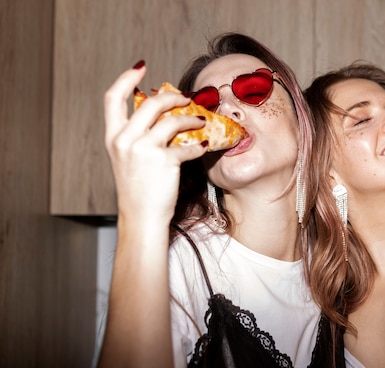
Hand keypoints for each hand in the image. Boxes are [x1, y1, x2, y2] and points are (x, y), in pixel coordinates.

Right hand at [104, 62, 207, 223]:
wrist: (141, 218)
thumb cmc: (138, 190)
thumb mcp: (127, 159)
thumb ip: (137, 137)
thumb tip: (160, 116)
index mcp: (113, 137)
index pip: (112, 98)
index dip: (126, 77)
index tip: (141, 66)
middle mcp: (125, 140)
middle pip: (150, 103)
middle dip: (172, 97)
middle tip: (186, 98)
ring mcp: (144, 150)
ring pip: (172, 120)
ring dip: (191, 118)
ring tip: (201, 122)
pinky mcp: (164, 161)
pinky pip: (188, 146)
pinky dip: (199, 146)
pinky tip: (204, 147)